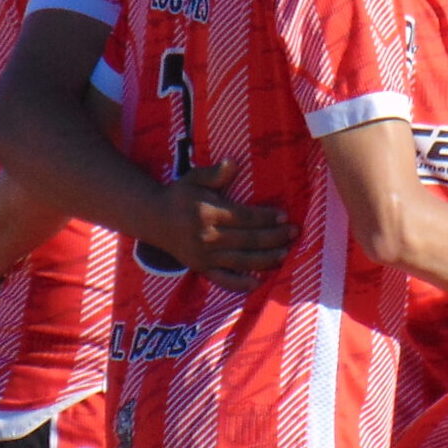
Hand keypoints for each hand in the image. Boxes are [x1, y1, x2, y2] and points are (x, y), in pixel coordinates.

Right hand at [153, 161, 297, 291]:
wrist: (154, 219)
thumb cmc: (179, 196)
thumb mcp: (194, 178)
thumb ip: (215, 173)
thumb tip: (233, 163)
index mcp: (208, 213)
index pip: (244, 218)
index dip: (265, 218)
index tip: (284, 216)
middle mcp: (207, 237)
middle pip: (247, 240)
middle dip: (273, 237)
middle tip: (293, 233)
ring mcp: (204, 256)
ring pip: (241, 260)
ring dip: (265, 259)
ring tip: (285, 254)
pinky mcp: (201, 268)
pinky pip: (222, 279)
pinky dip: (239, 284)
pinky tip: (257, 284)